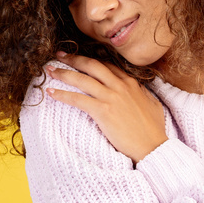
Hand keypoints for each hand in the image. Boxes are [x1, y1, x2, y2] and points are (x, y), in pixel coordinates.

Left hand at [45, 52, 167, 164]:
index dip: (90, 59)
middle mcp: (120, 85)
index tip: (79, 58)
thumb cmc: (153, 130)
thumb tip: (139, 89)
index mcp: (130, 82)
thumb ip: (143, 93)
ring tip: (49, 70)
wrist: (152, 147)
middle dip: (73, 58)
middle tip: (59, 55)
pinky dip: (62, 94)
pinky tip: (51, 93)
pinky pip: (77, 99)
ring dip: (63, 73)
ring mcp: (111, 97)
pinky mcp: (103, 111)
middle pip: (91, 65)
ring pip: (82, 79)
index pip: (106, 65)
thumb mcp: (152, 104)